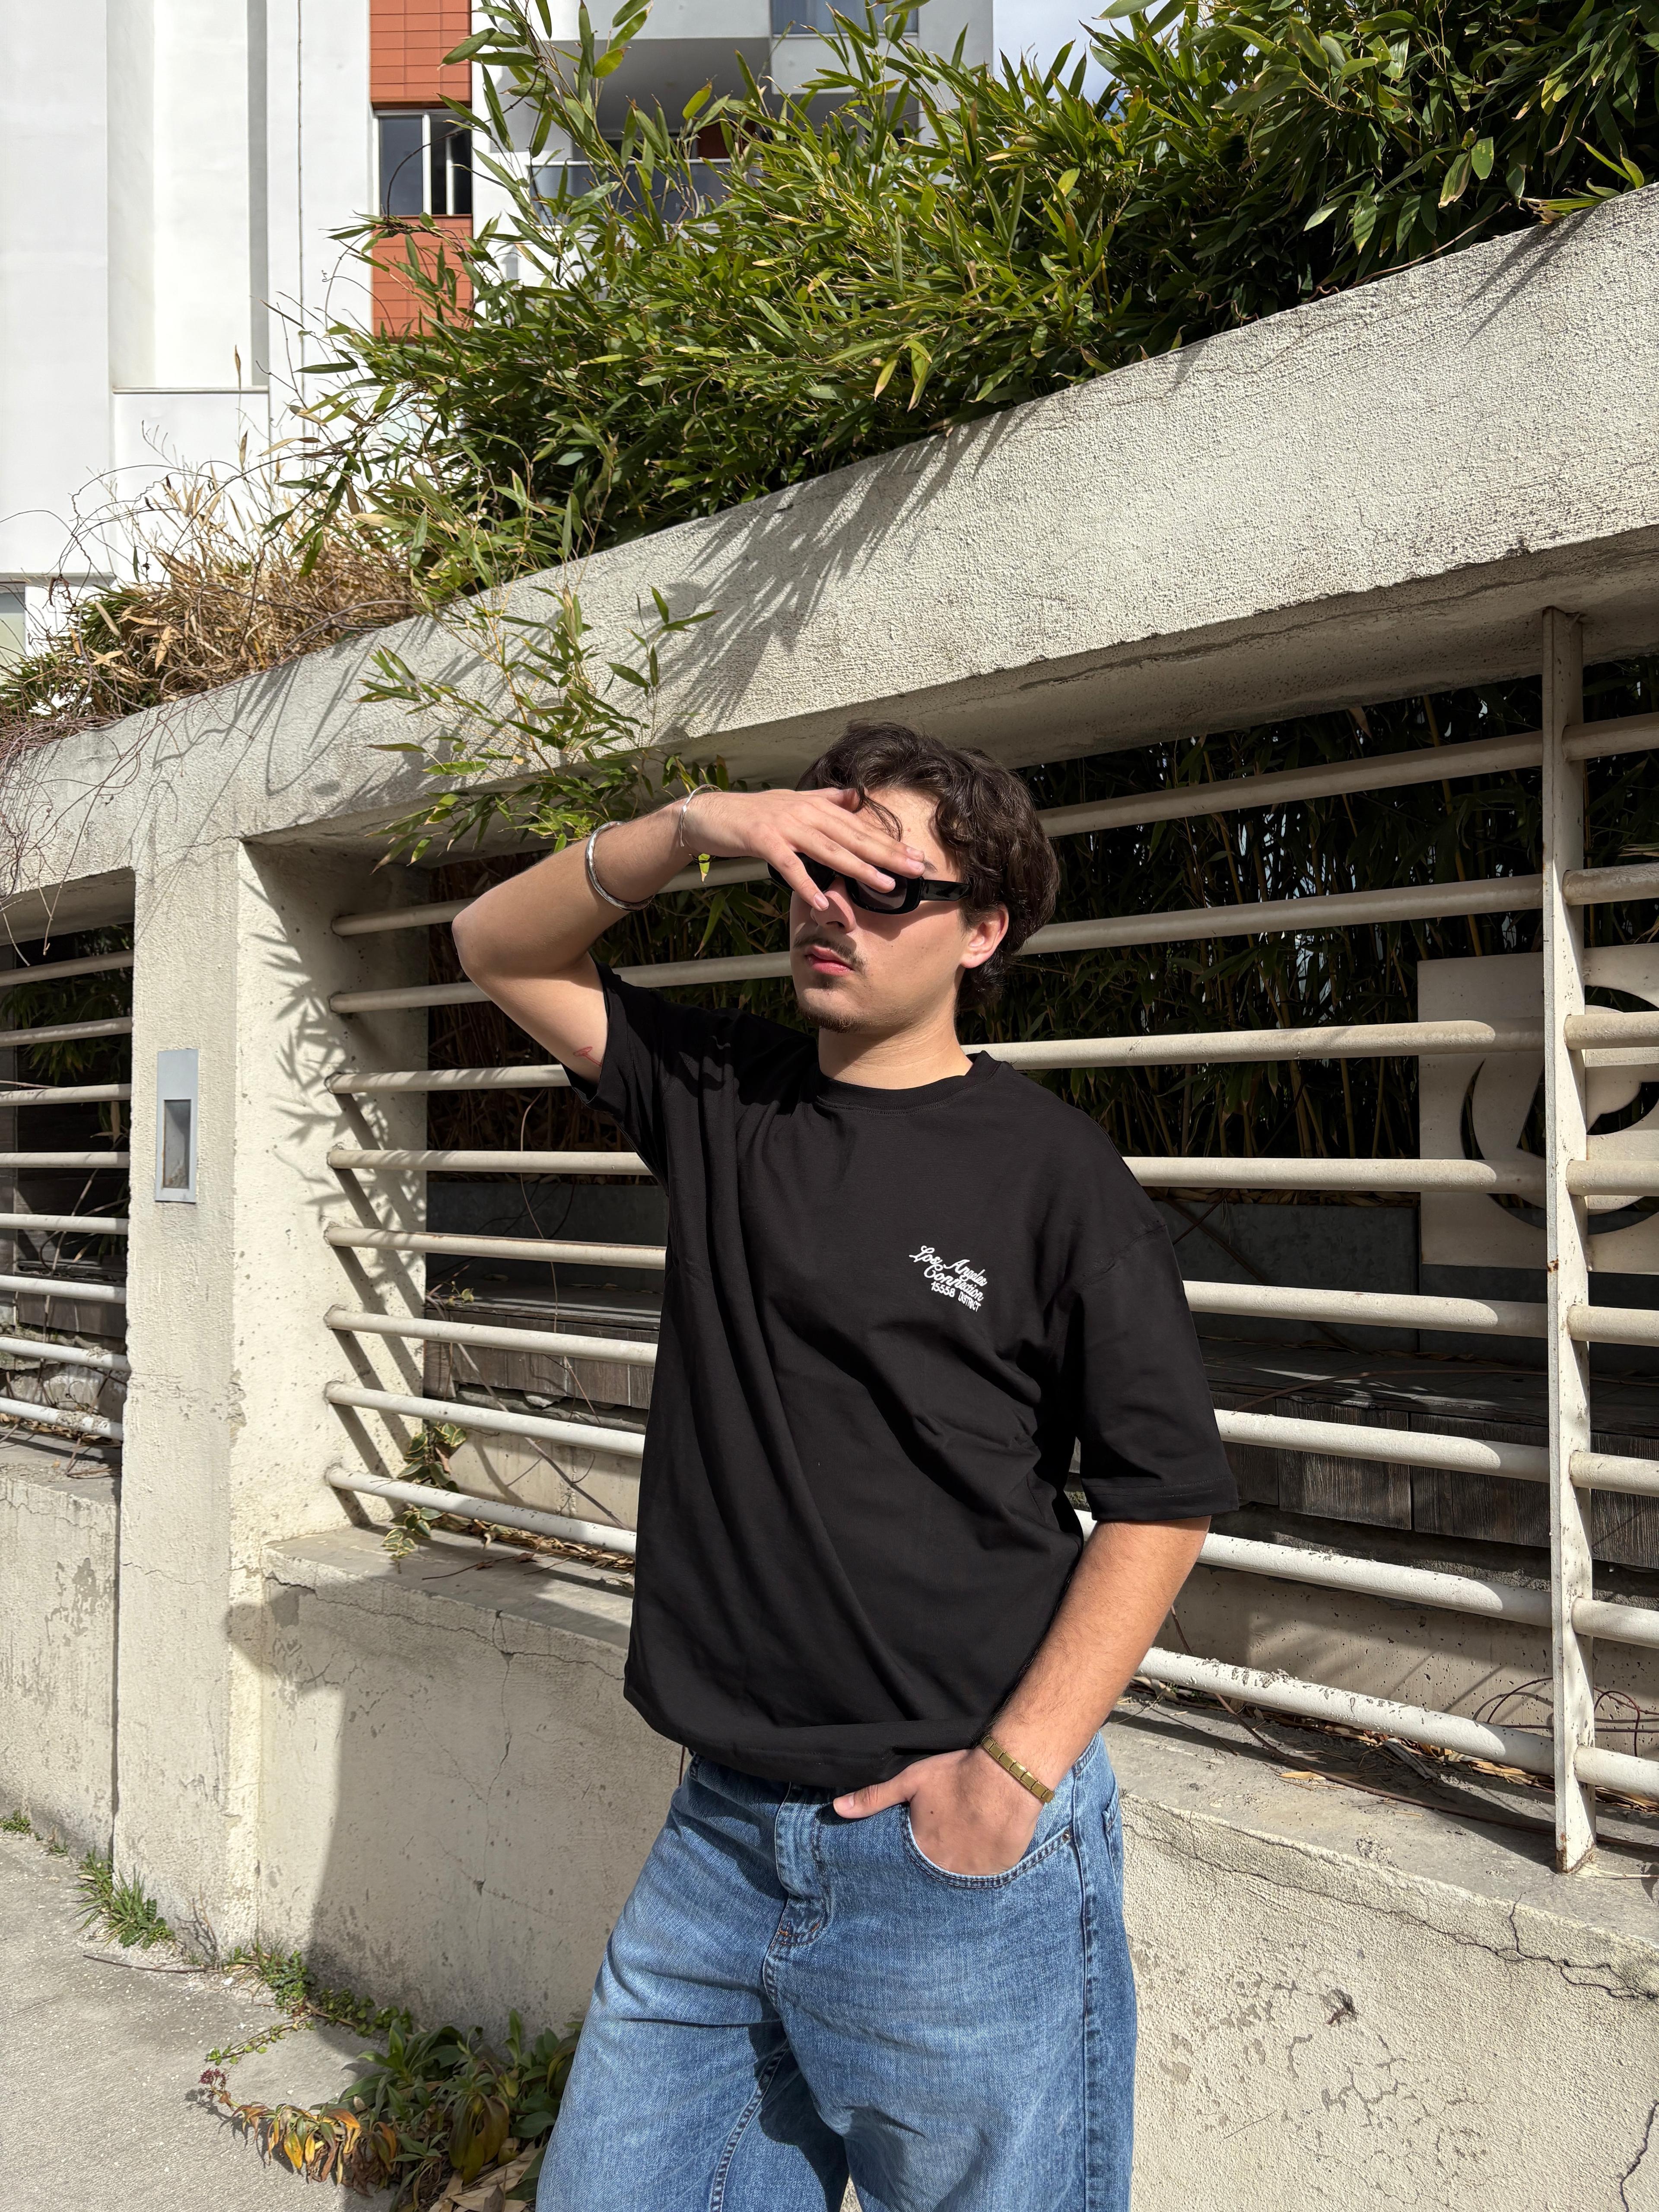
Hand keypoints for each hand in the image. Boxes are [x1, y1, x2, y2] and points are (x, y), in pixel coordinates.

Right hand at [684, 787, 924, 912]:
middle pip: (853, 836)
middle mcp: (806, 813)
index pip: (861, 827)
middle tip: (916, 869)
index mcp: (817, 806)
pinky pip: (790, 866)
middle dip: (887, 854)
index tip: (917, 856)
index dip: (890, 842)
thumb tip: (857, 795)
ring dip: (858, 868)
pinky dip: (806, 885)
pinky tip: (823, 901)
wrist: (712, 812)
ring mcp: (786, 825)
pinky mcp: (763, 839)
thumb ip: (828, 799)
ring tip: (884, 885)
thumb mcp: (795, 802)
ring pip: (829, 849)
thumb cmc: (755, 813)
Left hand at [833, 1747, 1042, 1875]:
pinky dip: (982, 1864)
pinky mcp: (999, 1871)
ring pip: (959, 1876)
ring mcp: (974, 1875)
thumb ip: (875, 1798)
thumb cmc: (957, 1776)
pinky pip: (985, 1877)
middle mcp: (945, 1870)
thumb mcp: (911, 1781)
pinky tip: (983, 1846)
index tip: (919, 1842)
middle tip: (945, 1839)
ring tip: (964, 1842)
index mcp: (921, 1851)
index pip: (906, 1865)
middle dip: (934, 1859)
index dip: (912, 1853)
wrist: (1007, 1776)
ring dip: (958, 1863)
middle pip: (933, 1872)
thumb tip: (837, 1808)